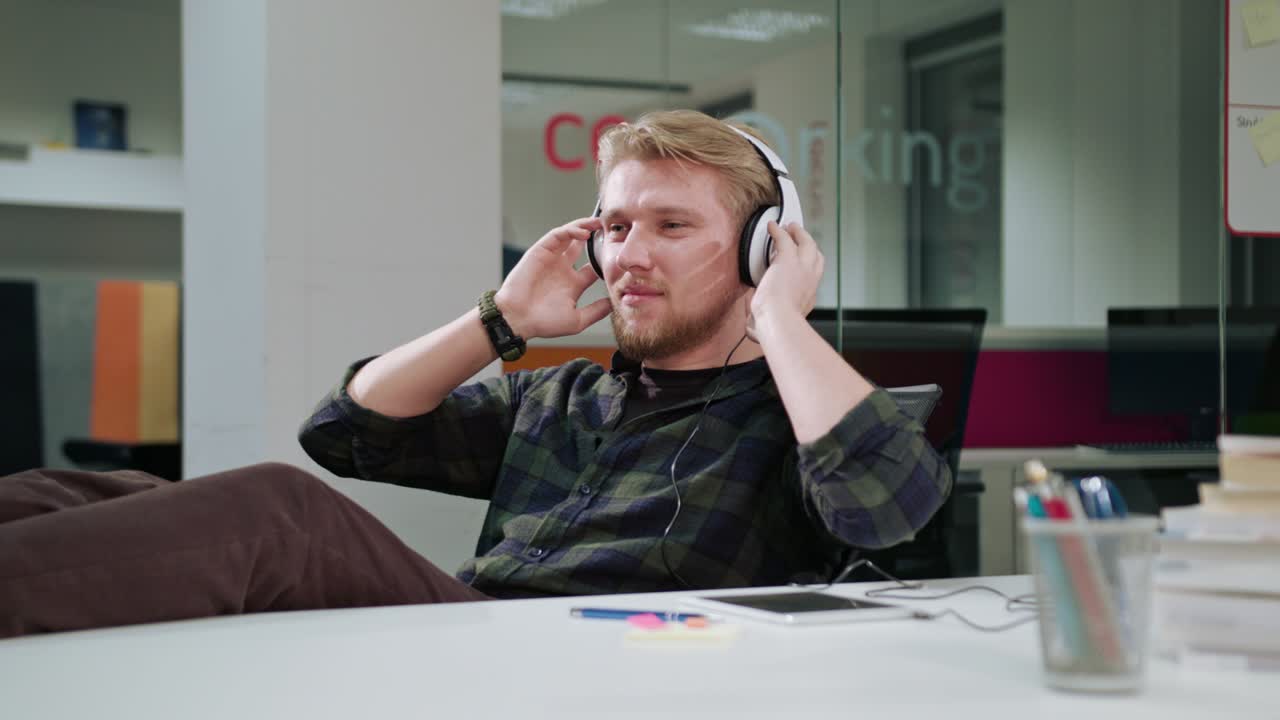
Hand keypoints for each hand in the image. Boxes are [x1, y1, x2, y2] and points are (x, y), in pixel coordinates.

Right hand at [494, 217, 611, 339]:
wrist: (517, 319)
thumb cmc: (543, 323)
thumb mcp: (577, 320)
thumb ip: (596, 311)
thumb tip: (615, 304)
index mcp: (573, 285)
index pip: (593, 268)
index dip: (605, 260)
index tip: (620, 255)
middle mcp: (563, 269)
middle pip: (582, 247)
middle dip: (596, 238)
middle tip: (610, 229)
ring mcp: (552, 259)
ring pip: (571, 236)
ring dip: (584, 227)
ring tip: (598, 223)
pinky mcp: (541, 251)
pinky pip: (558, 235)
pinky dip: (571, 230)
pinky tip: (583, 233)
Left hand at [747, 221, 822, 340]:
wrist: (777, 321)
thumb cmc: (771, 329)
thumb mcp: (766, 327)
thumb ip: (758, 325)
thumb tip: (750, 324)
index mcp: (807, 299)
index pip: (809, 281)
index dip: (803, 273)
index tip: (793, 269)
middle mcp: (810, 282)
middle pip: (816, 258)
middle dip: (810, 246)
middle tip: (800, 237)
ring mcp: (803, 269)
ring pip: (808, 244)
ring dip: (800, 234)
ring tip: (791, 226)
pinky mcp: (790, 260)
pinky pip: (785, 238)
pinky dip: (779, 231)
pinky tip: (772, 226)